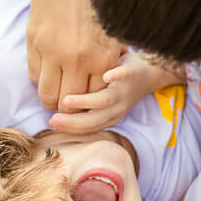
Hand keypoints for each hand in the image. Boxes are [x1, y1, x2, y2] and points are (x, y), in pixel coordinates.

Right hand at [27, 0, 121, 110]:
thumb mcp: (113, 30)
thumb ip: (109, 58)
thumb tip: (107, 82)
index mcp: (102, 58)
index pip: (93, 98)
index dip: (89, 103)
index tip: (86, 101)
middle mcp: (77, 59)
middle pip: (69, 104)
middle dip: (70, 108)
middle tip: (69, 102)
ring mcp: (53, 51)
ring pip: (47, 95)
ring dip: (51, 98)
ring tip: (56, 90)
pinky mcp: (35, 41)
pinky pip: (34, 74)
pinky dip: (40, 78)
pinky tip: (47, 70)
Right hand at [47, 51, 184, 133]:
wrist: (148, 72)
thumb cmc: (117, 86)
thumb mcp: (101, 99)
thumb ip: (82, 104)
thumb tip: (54, 105)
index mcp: (107, 116)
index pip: (87, 127)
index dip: (70, 128)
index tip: (51, 123)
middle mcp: (115, 108)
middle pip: (93, 121)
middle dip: (72, 122)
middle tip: (54, 119)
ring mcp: (122, 92)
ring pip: (105, 102)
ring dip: (86, 103)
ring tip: (67, 101)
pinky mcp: (129, 74)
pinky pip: (123, 76)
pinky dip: (115, 77)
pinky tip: (105, 76)